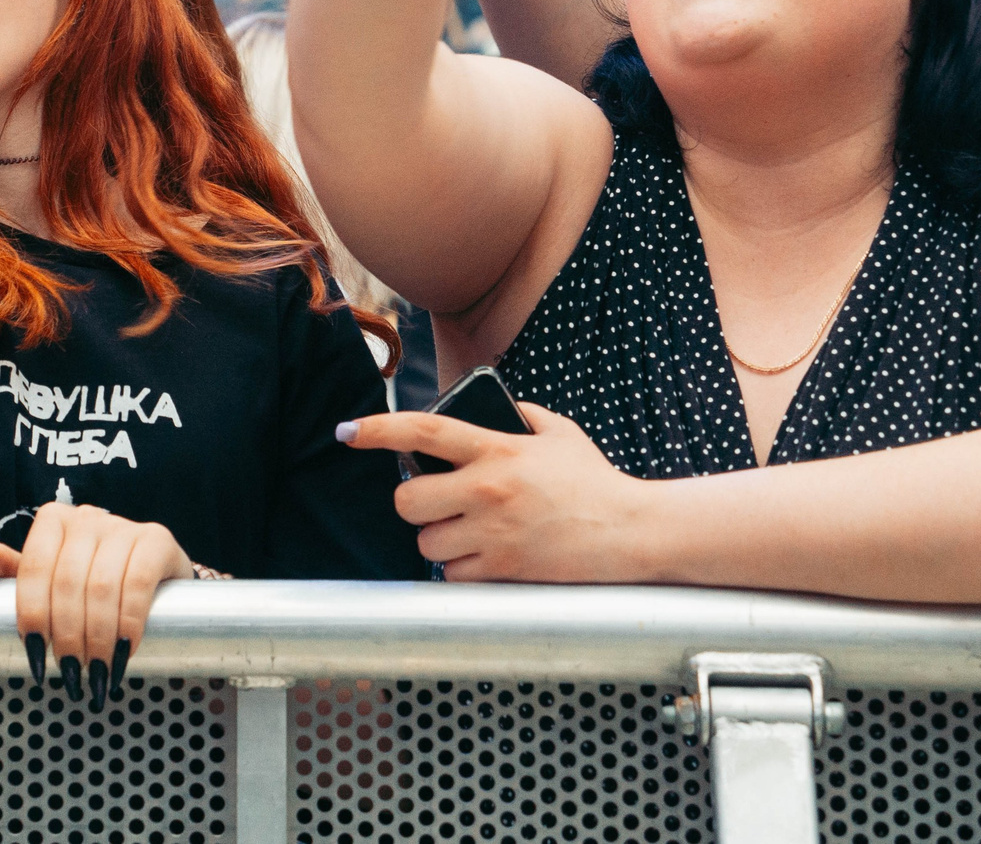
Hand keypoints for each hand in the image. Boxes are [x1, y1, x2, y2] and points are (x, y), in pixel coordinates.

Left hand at [0, 501, 189, 706]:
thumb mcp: (51, 578)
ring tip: (97, 673)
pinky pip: (138, 584)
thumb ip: (13, 572)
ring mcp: (125, 525)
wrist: (153, 577)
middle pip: (68, 582)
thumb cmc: (92, 581)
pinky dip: (128, 623)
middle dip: (68, 636)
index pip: (34, 567)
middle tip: (70, 673)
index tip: (36, 655)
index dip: (33, 614)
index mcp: (54, 521)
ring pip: (102, 586)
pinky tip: (124, 651)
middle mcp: (88, 516)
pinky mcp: (158, 539)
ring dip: (98, 639)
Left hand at [339, 402, 644, 580]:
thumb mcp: (560, 432)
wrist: (631, 531)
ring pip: (427, 543)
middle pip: (407, 500)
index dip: (378, 429)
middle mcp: (487, 489)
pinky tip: (487, 557)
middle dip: (414, 504)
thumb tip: (493, 405)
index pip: (423, 431)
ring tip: (470, 533)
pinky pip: (454, 575)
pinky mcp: (503, 569)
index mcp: (497, 448)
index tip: (349, 430)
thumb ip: (521, 414)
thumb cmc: (595, 481)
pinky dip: (463, 570)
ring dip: (440, 540)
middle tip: (437, 504)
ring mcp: (492, 532)